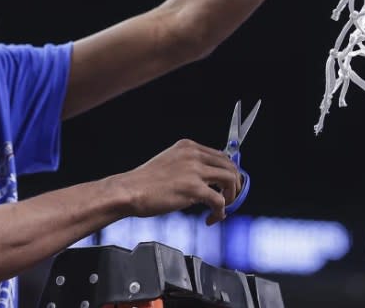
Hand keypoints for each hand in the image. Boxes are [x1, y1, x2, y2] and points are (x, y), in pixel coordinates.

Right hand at [114, 139, 240, 225]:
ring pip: (229, 179)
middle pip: (229, 165)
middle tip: (230, 198)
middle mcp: (193, 154)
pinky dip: (219, 212)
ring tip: (222, 208)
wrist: (129, 191)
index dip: (228, 172)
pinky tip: (210, 218)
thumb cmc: (144, 182)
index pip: (220, 155)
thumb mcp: (170, 163)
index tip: (228, 185)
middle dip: (234, 184)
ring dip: (231, 196)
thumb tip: (207, 181)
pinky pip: (219, 201)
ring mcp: (194, 170)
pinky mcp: (193, 188)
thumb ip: (188, 166)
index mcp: (187, 146)